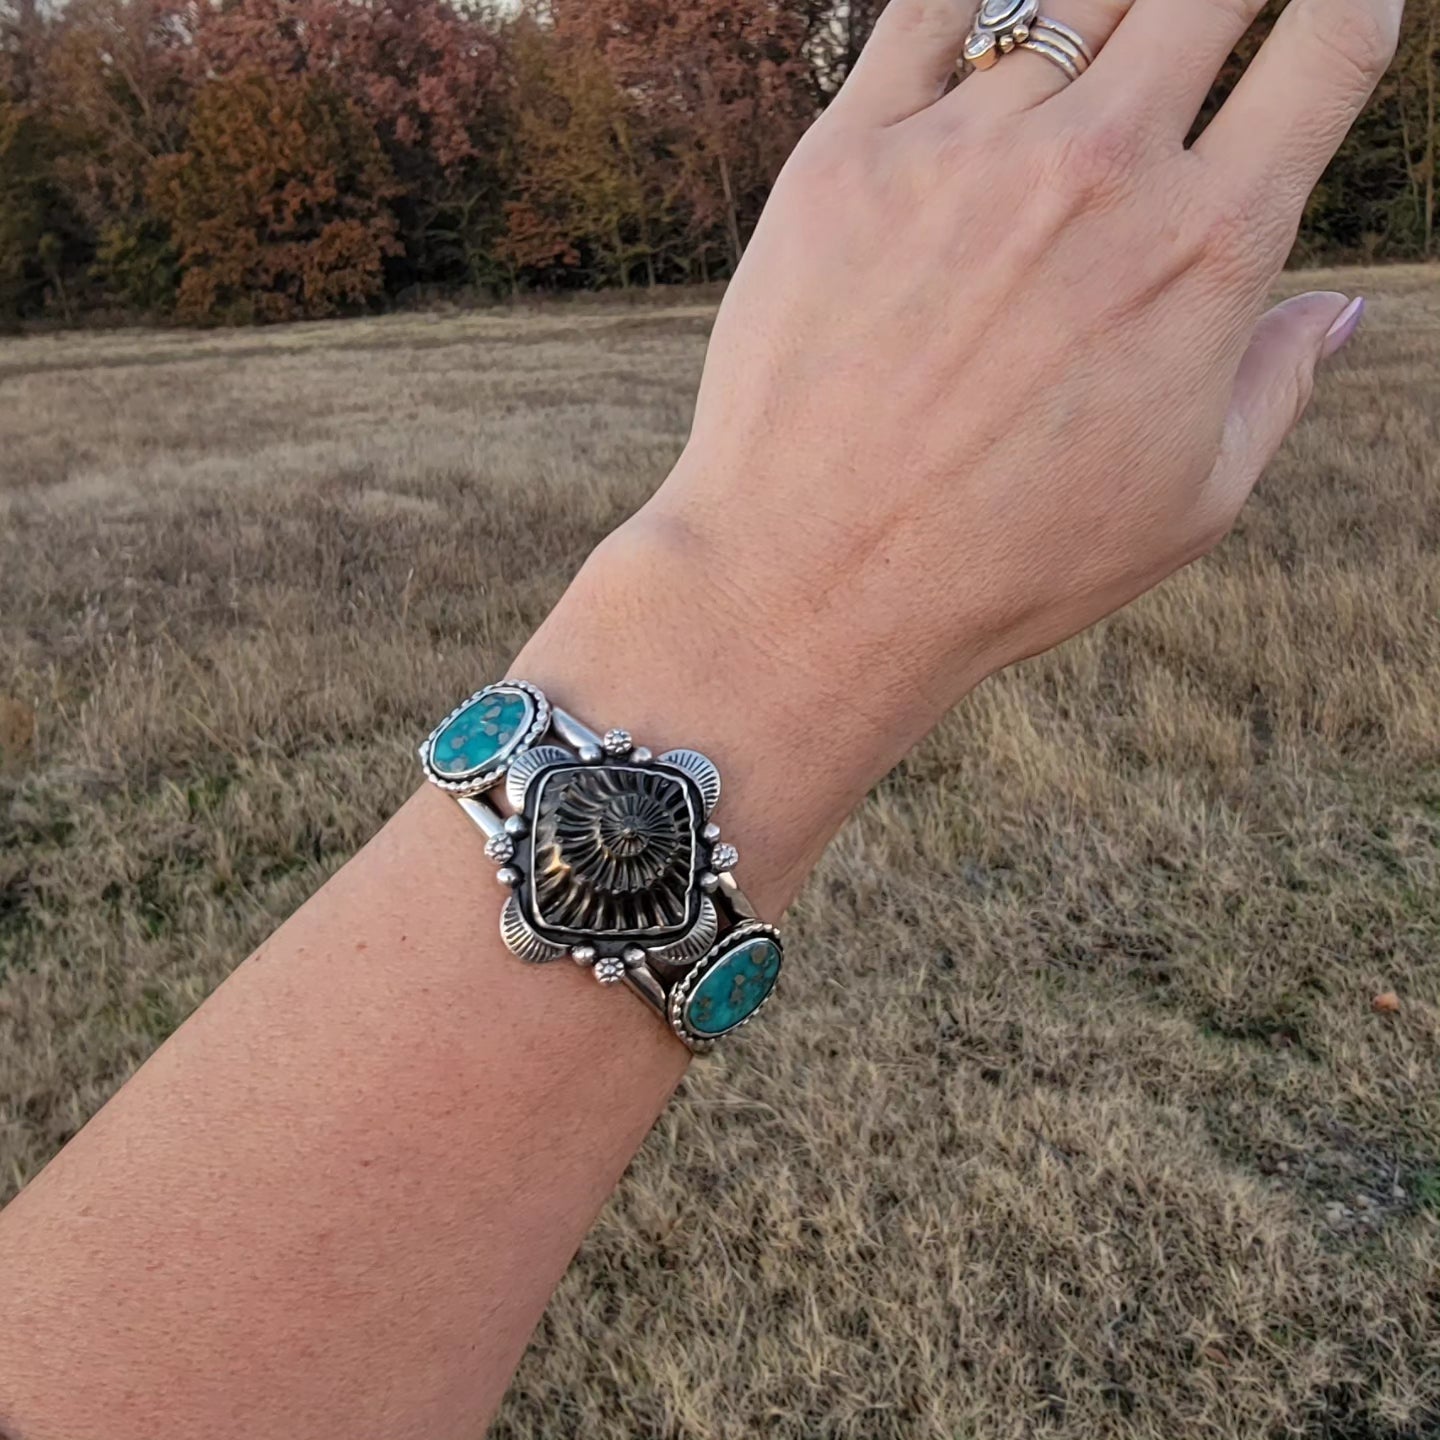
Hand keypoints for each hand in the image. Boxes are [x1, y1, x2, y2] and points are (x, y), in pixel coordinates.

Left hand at [645, 0, 1391, 738]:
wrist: (817, 582)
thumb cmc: (1010, 565)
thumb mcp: (1188, 506)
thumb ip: (1276, 386)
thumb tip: (1342, 311)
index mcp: (1205, 248)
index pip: (1332, 44)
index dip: (1353, 7)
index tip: (1333, 19)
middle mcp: (1097, 171)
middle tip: (1205, 35)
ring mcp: (966, 151)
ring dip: (1108, 11)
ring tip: (1096, 64)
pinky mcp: (849, 156)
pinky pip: (929, 11)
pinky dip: (975, 7)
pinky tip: (990, 34)